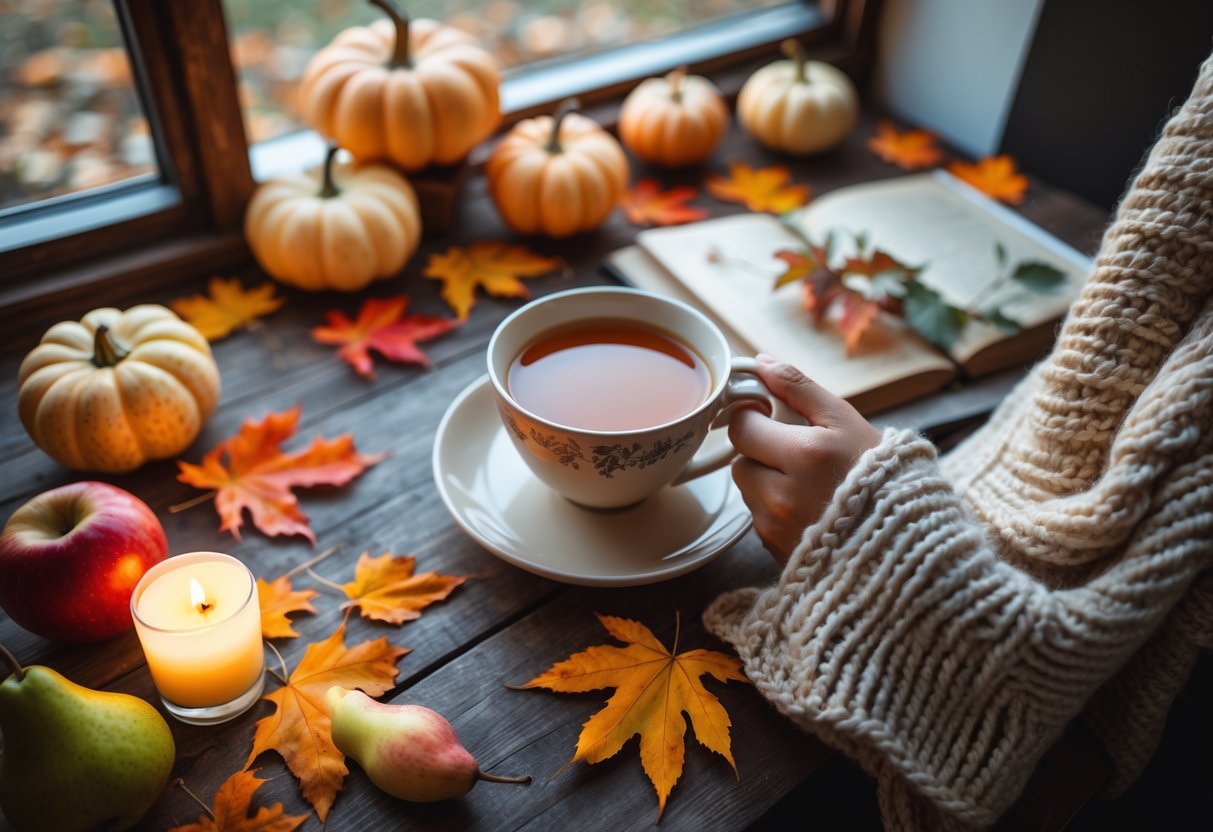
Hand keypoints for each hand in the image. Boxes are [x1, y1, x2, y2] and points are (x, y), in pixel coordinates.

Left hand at [729, 355, 880, 565]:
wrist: (903, 536)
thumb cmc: (879, 473)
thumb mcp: (844, 420)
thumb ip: (798, 387)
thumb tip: (761, 363)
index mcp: (803, 455)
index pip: (742, 427)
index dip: (753, 418)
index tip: (769, 417)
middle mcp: (783, 495)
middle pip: (740, 461)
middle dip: (761, 452)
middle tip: (795, 452)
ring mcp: (777, 528)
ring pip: (749, 491)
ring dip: (767, 482)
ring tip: (808, 483)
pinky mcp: (776, 551)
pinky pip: (759, 519)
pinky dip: (775, 510)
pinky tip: (808, 508)